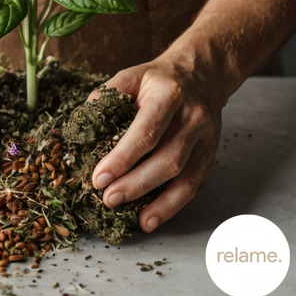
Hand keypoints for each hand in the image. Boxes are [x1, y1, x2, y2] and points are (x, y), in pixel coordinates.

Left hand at [89, 52, 223, 232]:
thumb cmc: (158, 79)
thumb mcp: (131, 75)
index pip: (145, 132)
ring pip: (186, 178)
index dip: (122, 159)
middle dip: (136, 185)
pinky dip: (175, 204)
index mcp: (169, 95)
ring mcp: (207, 138)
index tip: (99, 178)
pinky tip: (154, 216)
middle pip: (167, 159)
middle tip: (109, 199)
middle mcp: (193, 118)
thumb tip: (83, 121)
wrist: (200, 75)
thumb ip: (107, 94)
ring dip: (160, 204)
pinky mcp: (212, 154)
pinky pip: (195, 184)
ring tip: (136, 221)